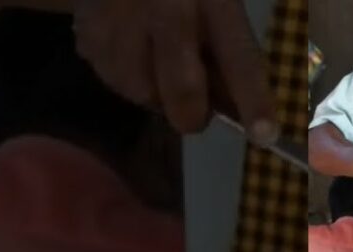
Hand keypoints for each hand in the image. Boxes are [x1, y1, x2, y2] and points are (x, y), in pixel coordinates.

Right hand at [72, 0, 276, 139]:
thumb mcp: (217, 3)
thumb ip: (227, 52)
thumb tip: (237, 112)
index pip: (238, 59)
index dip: (253, 101)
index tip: (266, 136)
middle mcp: (163, 7)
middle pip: (182, 89)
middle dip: (192, 114)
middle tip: (196, 111)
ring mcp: (118, 18)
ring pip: (141, 93)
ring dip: (156, 96)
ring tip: (157, 64)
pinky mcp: (86, 32)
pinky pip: (112, 81)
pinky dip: (128, 80)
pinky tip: (132, 51)